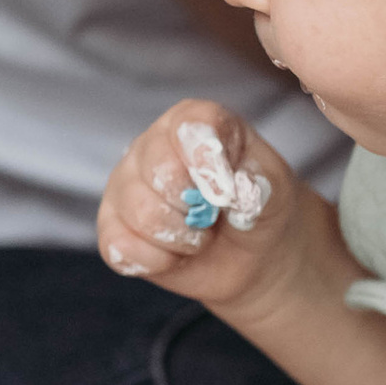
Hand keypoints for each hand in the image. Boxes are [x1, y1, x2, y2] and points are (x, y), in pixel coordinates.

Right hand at [98, 100, 298, 311]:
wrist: (250, 255)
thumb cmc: (258, 208)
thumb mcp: (274, 189)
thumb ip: (256, 180)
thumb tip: (226, 187)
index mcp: (191, 123)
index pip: (190, 125)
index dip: (207, 160)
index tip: (225, 192)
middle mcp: (149, 146)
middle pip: (160, 170)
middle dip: (198, 207)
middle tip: (215, 216)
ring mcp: (124, 187)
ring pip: (141, 213)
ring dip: (183, 238)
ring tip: (199, 236)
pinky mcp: (111, 228)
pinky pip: (120, 248)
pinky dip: (158, 261)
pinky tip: (174, 255)